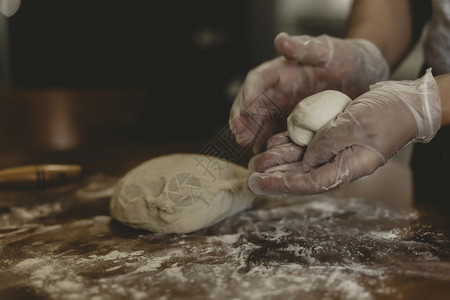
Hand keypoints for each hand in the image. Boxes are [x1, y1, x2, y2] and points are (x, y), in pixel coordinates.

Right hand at [229, 32, 388, 152]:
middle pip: (252, 103)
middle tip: (240, 134)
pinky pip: (277, 133)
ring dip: (251, 134)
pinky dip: (269, 143)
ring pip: (260, 121)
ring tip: (248, 147)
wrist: (366, 75)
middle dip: (243, 119)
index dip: (249, 94)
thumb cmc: (346, 57)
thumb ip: (304, 47)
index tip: (246, 108)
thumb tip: (280, 40)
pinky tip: (266, 154)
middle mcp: (278, 90)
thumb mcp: (328, 51)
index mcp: (282, 70)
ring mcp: (284, 108)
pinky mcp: (294, 123)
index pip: (257, 80)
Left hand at [248, 69, 440, 195]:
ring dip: (278, 161)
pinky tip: (274, 142)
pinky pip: (307, 145)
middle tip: (250, 176)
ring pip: (301, 161)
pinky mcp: (332, 137)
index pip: (310, 183)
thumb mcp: (356, 126)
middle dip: (275, 176)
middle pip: (301, 176)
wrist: (404, 101)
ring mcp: (335, 150)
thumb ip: (328, 143)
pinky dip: (290, 144)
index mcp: (348, 167)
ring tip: (256, 161)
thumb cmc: (387, 114)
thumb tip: (306, 159)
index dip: (283, 184)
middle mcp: (339, 163)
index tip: (260, 183)